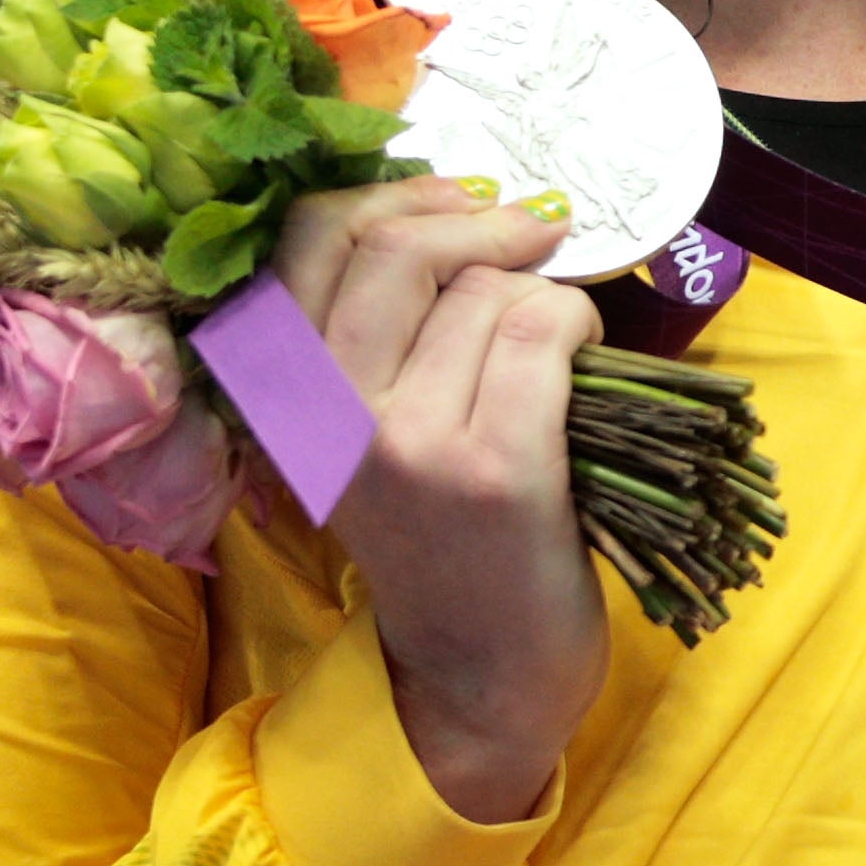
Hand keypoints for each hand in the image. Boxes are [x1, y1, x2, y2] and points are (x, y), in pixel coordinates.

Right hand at [268, 179, 610, 824]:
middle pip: (393, 247)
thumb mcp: (363, 433)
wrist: (479, 669)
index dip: (389, 196)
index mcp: (284, 397)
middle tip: (530, 233)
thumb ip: (373, 333)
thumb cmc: (442, 537)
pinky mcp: (491, 467)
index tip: (457, 197)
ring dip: (538, 290)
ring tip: (552, 338)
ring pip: (482, 287)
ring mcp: (405, 441)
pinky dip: (576, 323)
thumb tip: (448, 205)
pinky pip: (539, 331)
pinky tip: (582, 361)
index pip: (306, 243)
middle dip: (478, 219)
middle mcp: (327, 415)